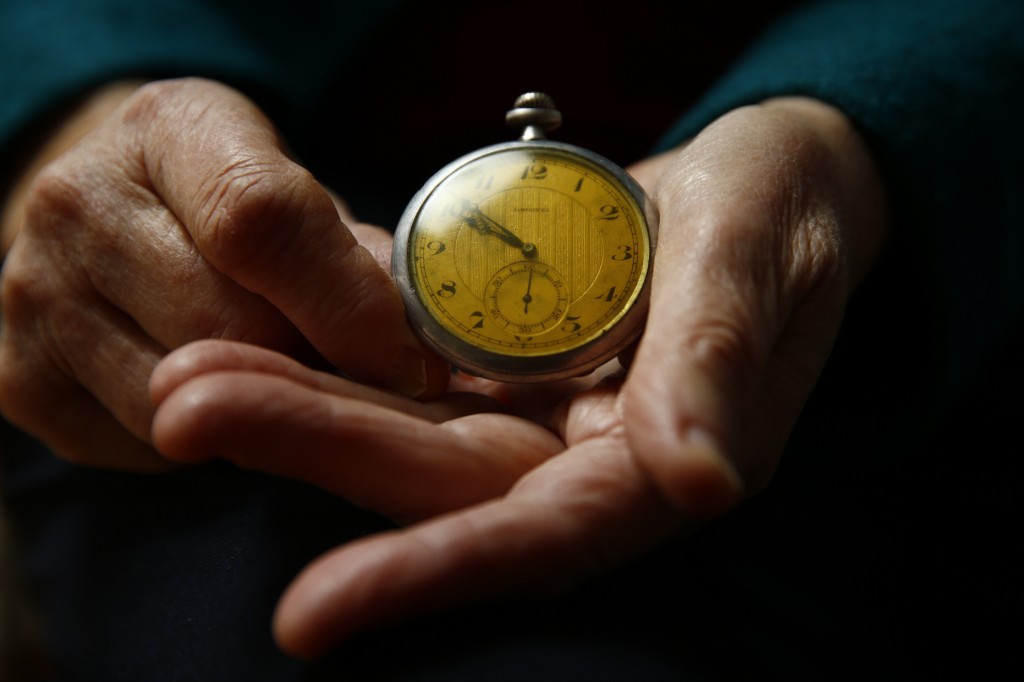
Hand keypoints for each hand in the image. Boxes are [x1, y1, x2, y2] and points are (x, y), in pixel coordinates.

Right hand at [0, 78, 448, 469]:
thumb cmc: (226, 198)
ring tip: (283, 375)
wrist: (107, 212)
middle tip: (356, 378)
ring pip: (184, 399)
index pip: (261, 221)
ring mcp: (33, 295)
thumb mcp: (294, 186)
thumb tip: (422, 347)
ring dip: (259, 406)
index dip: (348, 305)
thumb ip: (354, 256)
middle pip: (226, 326)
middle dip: (312, 367)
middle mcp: (79, 202)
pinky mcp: (20, 379)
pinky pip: (145, 447)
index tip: (413, 364)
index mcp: (170, 130)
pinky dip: (202, 437)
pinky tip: (215, 391)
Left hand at [149, 97, 887, 655]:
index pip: (542, 541)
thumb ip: (720, 361)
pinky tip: (248, 345)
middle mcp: (584, 461)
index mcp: (661, 465)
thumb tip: (699, 483)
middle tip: (188, 413)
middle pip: (440, 485)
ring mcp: (538, 415)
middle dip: (317, 455)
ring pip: (407, 431)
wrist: (761, 179)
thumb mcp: (755, 258)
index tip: (313, 614)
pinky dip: (332, 362)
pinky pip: (409, 377)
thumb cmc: (780, 210)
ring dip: (296, 411)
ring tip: (190, 383)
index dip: (435, 573)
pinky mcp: (507, 366)